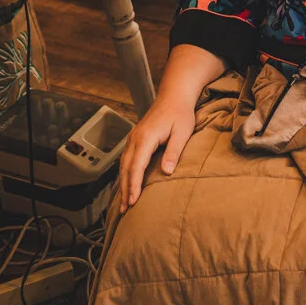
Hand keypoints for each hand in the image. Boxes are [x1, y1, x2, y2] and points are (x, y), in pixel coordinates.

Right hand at [118, 95, 195, 211]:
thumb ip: (174, 151)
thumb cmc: (181, 113)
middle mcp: (135, 138)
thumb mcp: (182, 132)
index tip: (133, 201)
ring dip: (123, 183)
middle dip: (125, 189)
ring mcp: (133, 137)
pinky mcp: (136, 138)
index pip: (136, 166)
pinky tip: (127, 184)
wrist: (175, 95)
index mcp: (145, 137)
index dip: (134, 185)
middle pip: (126, 168)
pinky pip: (126, 159)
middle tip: (125, 210)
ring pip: (123, 164)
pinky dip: (125, 174)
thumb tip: (166, 172)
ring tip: (124, 203)